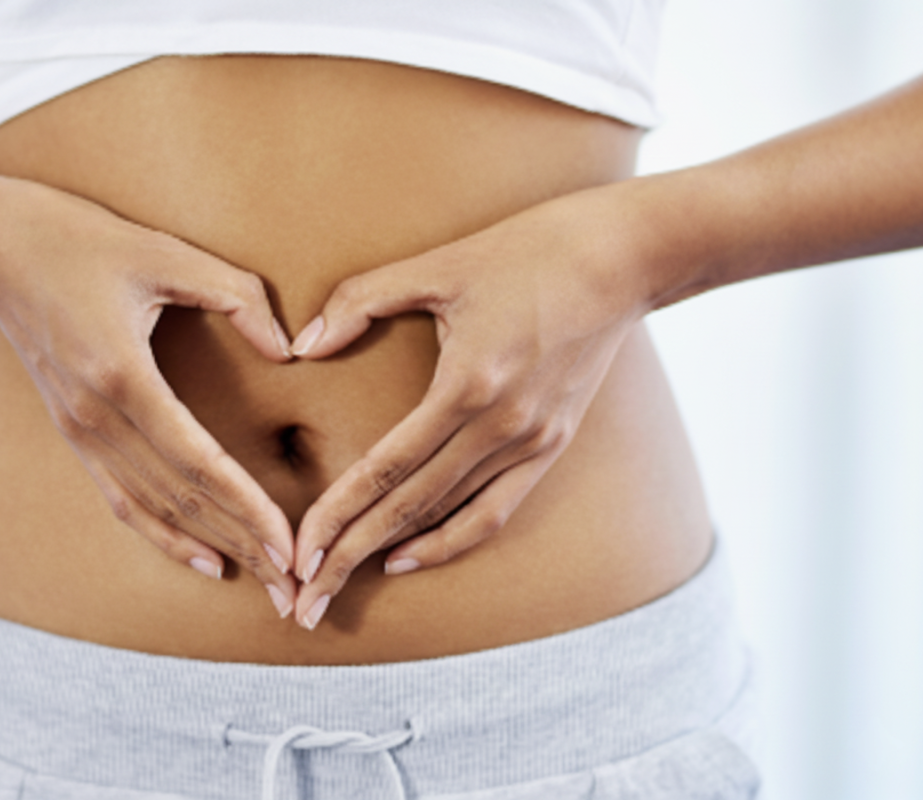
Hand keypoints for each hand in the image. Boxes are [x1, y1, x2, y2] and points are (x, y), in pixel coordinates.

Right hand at [0, 176, 300, 616]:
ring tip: (262, 582)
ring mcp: (79, 431)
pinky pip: (122, 498)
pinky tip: (203, 558)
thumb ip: (238, 296)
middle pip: (180, 500)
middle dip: (242, 545)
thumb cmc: (82, 240)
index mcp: (122, 376)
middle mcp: (96, 418)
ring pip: (153, 508)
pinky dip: (163, 534)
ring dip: (211, 548)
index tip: (290, 545)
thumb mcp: (166, 252)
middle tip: (293, 588)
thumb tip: (288, 350)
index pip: (198, 462)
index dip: (247, 507)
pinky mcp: (74, 432)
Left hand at [287, 187, 655, 628]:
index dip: (337, 515)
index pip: (386, 468)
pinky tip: (409, 556)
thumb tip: (302, 344)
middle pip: (410, 508)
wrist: (624, 258)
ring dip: (394, 555)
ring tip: (344, 585)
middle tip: (304, 599)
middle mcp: (503, 426)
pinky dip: (452, 539)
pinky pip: (496, 509)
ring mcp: (533, 442)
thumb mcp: (438, 264)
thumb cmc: (525, 250)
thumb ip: (361, 300)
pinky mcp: (553, 444)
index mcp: (469, 384)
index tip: (298, 553)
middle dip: (351, 555)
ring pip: (450, 517)